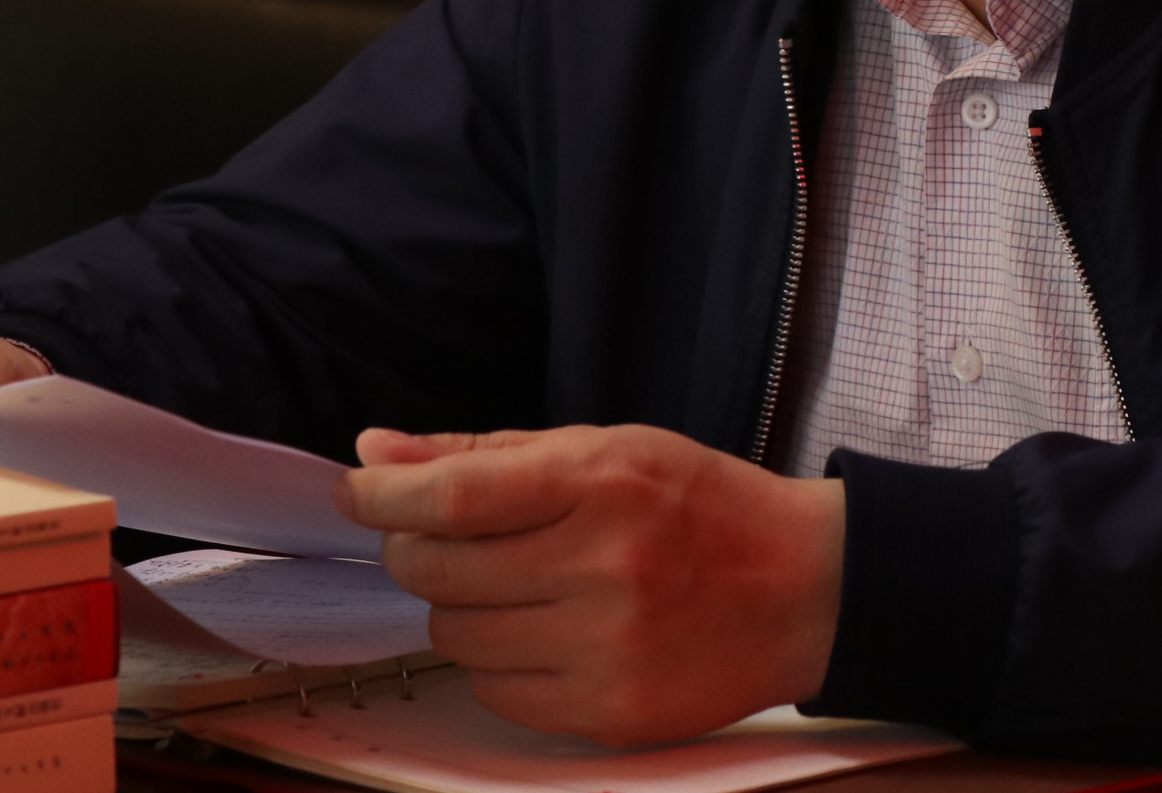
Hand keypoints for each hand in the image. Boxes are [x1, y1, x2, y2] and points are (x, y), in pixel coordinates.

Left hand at [343, 424, 843, 746]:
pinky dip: (499, 661)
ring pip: (456, 638)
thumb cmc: (702, 506)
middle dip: (417, 549)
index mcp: (601, 483)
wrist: (805, 591)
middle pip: (440, 571)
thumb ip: (487, 453)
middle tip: (441, 536)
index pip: (454, 497)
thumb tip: (377, 452)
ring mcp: (605, 648)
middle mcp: (602, 567)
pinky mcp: (608, 712)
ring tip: (515, 584)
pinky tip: (545, 632)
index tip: (355, 490)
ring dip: (461, 607)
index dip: (384, 497)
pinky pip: (497, 692)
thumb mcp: (608, 449)